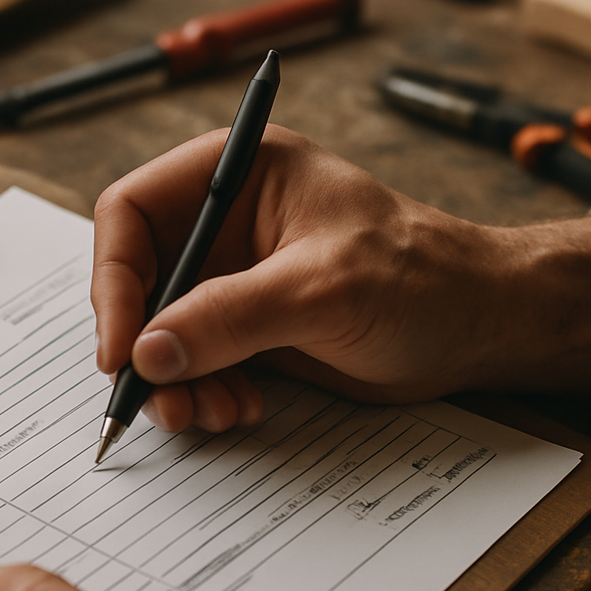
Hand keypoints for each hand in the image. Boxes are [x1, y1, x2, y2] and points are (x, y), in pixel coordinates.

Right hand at [92, 125, 590, 432]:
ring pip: (160, 333)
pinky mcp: (247, 329)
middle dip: (144, 346)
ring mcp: (233, 280)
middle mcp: (224, 225)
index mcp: (236, 176)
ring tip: (208, 414)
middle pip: (138, 282)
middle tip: (160, 398)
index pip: (131, 213)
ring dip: (173, 382)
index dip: (114, 279)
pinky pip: (195, 364)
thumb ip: (230, 317)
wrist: (476, 326)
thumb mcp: (322, 288)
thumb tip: (147, 352)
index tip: (120, 346)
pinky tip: (237, 410)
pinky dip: (201, 394)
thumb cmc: (420, 277)